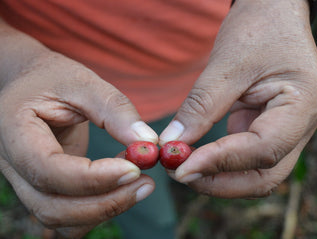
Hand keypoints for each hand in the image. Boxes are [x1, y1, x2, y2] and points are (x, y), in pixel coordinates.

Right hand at [0, 39, 157, 236]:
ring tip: (139, 184)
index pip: (48, 169)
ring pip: (59, 219)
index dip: (93, 177)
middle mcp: (13, 165)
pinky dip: (95, 212)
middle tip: (146, 184)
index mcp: (14, 132)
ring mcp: (26, 180)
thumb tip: (148, 142)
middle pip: (52, 207)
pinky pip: (66, 216)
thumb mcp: (83, 82)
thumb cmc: (53, 78)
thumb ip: (115, 110)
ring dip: (104, 210)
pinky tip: (122, 188)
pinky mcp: (45, 186)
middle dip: (105, 203)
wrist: (31, 83)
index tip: (135, 168)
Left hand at [160, 0, 316, 197]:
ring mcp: (289, 129)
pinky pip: (249, 157)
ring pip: (258, 172)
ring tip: (185, 166)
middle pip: (266, 174)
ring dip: (220, 177)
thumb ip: (201, 106)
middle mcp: (302, 124)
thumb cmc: (258, 28)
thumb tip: (172, 143)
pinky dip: (222, 162)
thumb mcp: (226, 64)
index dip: (220, 163)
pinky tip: (198, 155)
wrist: (273, 12)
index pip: (263, 149)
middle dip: (221, 181)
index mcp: (303, 104)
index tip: (181, 167)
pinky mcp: (271, 128)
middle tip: (180, 174)